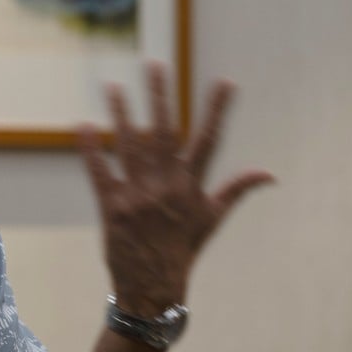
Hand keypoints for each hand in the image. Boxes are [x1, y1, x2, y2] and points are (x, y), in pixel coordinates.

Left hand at [78, 63, 273, 315]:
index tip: (225, 81)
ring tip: (114, 85)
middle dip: (160, 97)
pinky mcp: (112, 207)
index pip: (210, 141)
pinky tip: (82, 125)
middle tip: (154, 64)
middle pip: (163, 133)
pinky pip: (100, 172)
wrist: (153, 287)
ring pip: (129, 146)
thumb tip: (269, 174)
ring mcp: (138, 197)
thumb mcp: (212, 219)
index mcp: (192, 187)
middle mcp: (166, 188)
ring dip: (121, 114)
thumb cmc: (184, 250)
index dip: (217, 110)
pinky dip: (90, 149)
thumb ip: (236, 190)